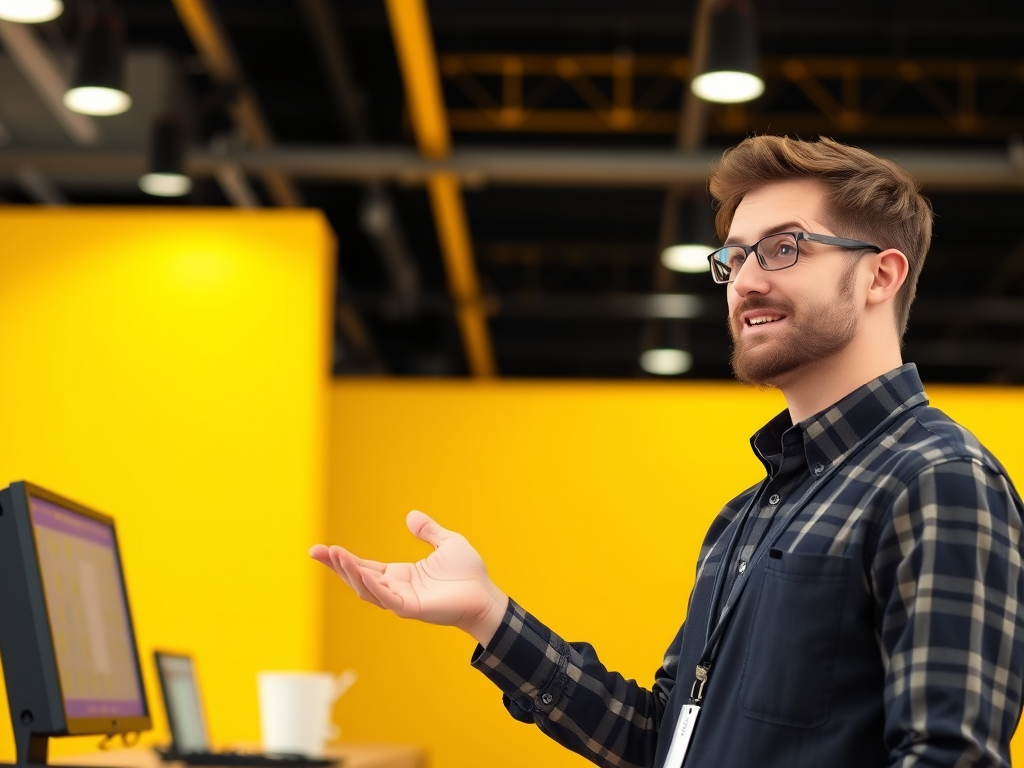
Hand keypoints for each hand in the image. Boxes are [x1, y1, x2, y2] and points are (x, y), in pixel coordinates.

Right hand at [310, 510, 508, 646]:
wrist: (485, 595)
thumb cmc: (468, 574)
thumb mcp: (446, 542)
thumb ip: (428, 531)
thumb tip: (411, 515)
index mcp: (400, 575)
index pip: (364, 566)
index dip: (343, 559)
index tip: (322, 549)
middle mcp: (395, 588)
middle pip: (358, 577)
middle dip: (336, 565)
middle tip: (315, 551)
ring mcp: (401, 600)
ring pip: (367, 588)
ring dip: (349, 572)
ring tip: (333, 554)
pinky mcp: (411, 609)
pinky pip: (386, 598)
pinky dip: (371, 585)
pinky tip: (359, 571)